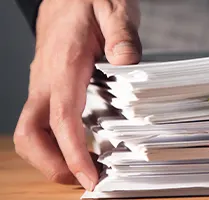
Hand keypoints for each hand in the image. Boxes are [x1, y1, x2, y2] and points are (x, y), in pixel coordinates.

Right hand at [13, 0, 140, 190]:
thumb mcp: (113, 7)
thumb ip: (121, 34)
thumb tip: (127, 60)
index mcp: (63, 65)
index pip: (60, 117)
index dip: (72, 151)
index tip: (88, 175)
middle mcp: (46, 79)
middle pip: (31, 134)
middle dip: (52, 163)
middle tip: (87, 179)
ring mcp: (44, 85)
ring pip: (31, 131)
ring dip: (53, 155)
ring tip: (87, 168)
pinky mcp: (48, 87)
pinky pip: (43, 122)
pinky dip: (57, 141)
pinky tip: (85, 147)